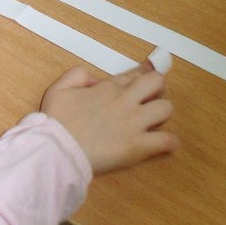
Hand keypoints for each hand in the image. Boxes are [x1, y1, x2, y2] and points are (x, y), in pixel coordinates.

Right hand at [40, 62, 177, 174]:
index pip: (136, 75)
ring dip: (163, 114)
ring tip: (155, 123)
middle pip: (157, 82)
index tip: (145, 78)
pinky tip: (165, 144)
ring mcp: (134, 123)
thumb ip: (77, 75)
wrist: (57, 149)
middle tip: (150, 100)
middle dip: (158, 89)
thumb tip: (95, 79)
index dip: (142, 75)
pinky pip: (166, 140)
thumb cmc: (55, 121)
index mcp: (108, 88)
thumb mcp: (59, 88)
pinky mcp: (138, 146)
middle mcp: (126, 101)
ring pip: (166, 108)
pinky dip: (170, 142)